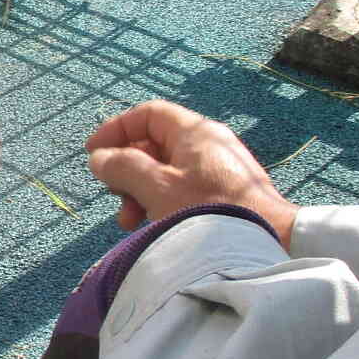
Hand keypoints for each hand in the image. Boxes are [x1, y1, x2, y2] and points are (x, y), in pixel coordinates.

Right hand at [85, 99, 296, 246]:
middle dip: (126, 169)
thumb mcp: (156, 187)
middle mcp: (208, 144)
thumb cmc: (208, 211)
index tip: (93, 153)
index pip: (147, 114)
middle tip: (112, 194)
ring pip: (166, 170)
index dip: (116, 129)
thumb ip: (122, 167)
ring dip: (140, 191)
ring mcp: (218, 169)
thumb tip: (99, 158)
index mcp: (195, 131)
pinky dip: (160, 201)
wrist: (265, 243)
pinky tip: (153, 224)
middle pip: (154, 144)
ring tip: (129, 220)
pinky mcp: (224, 193)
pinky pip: (182, 187)